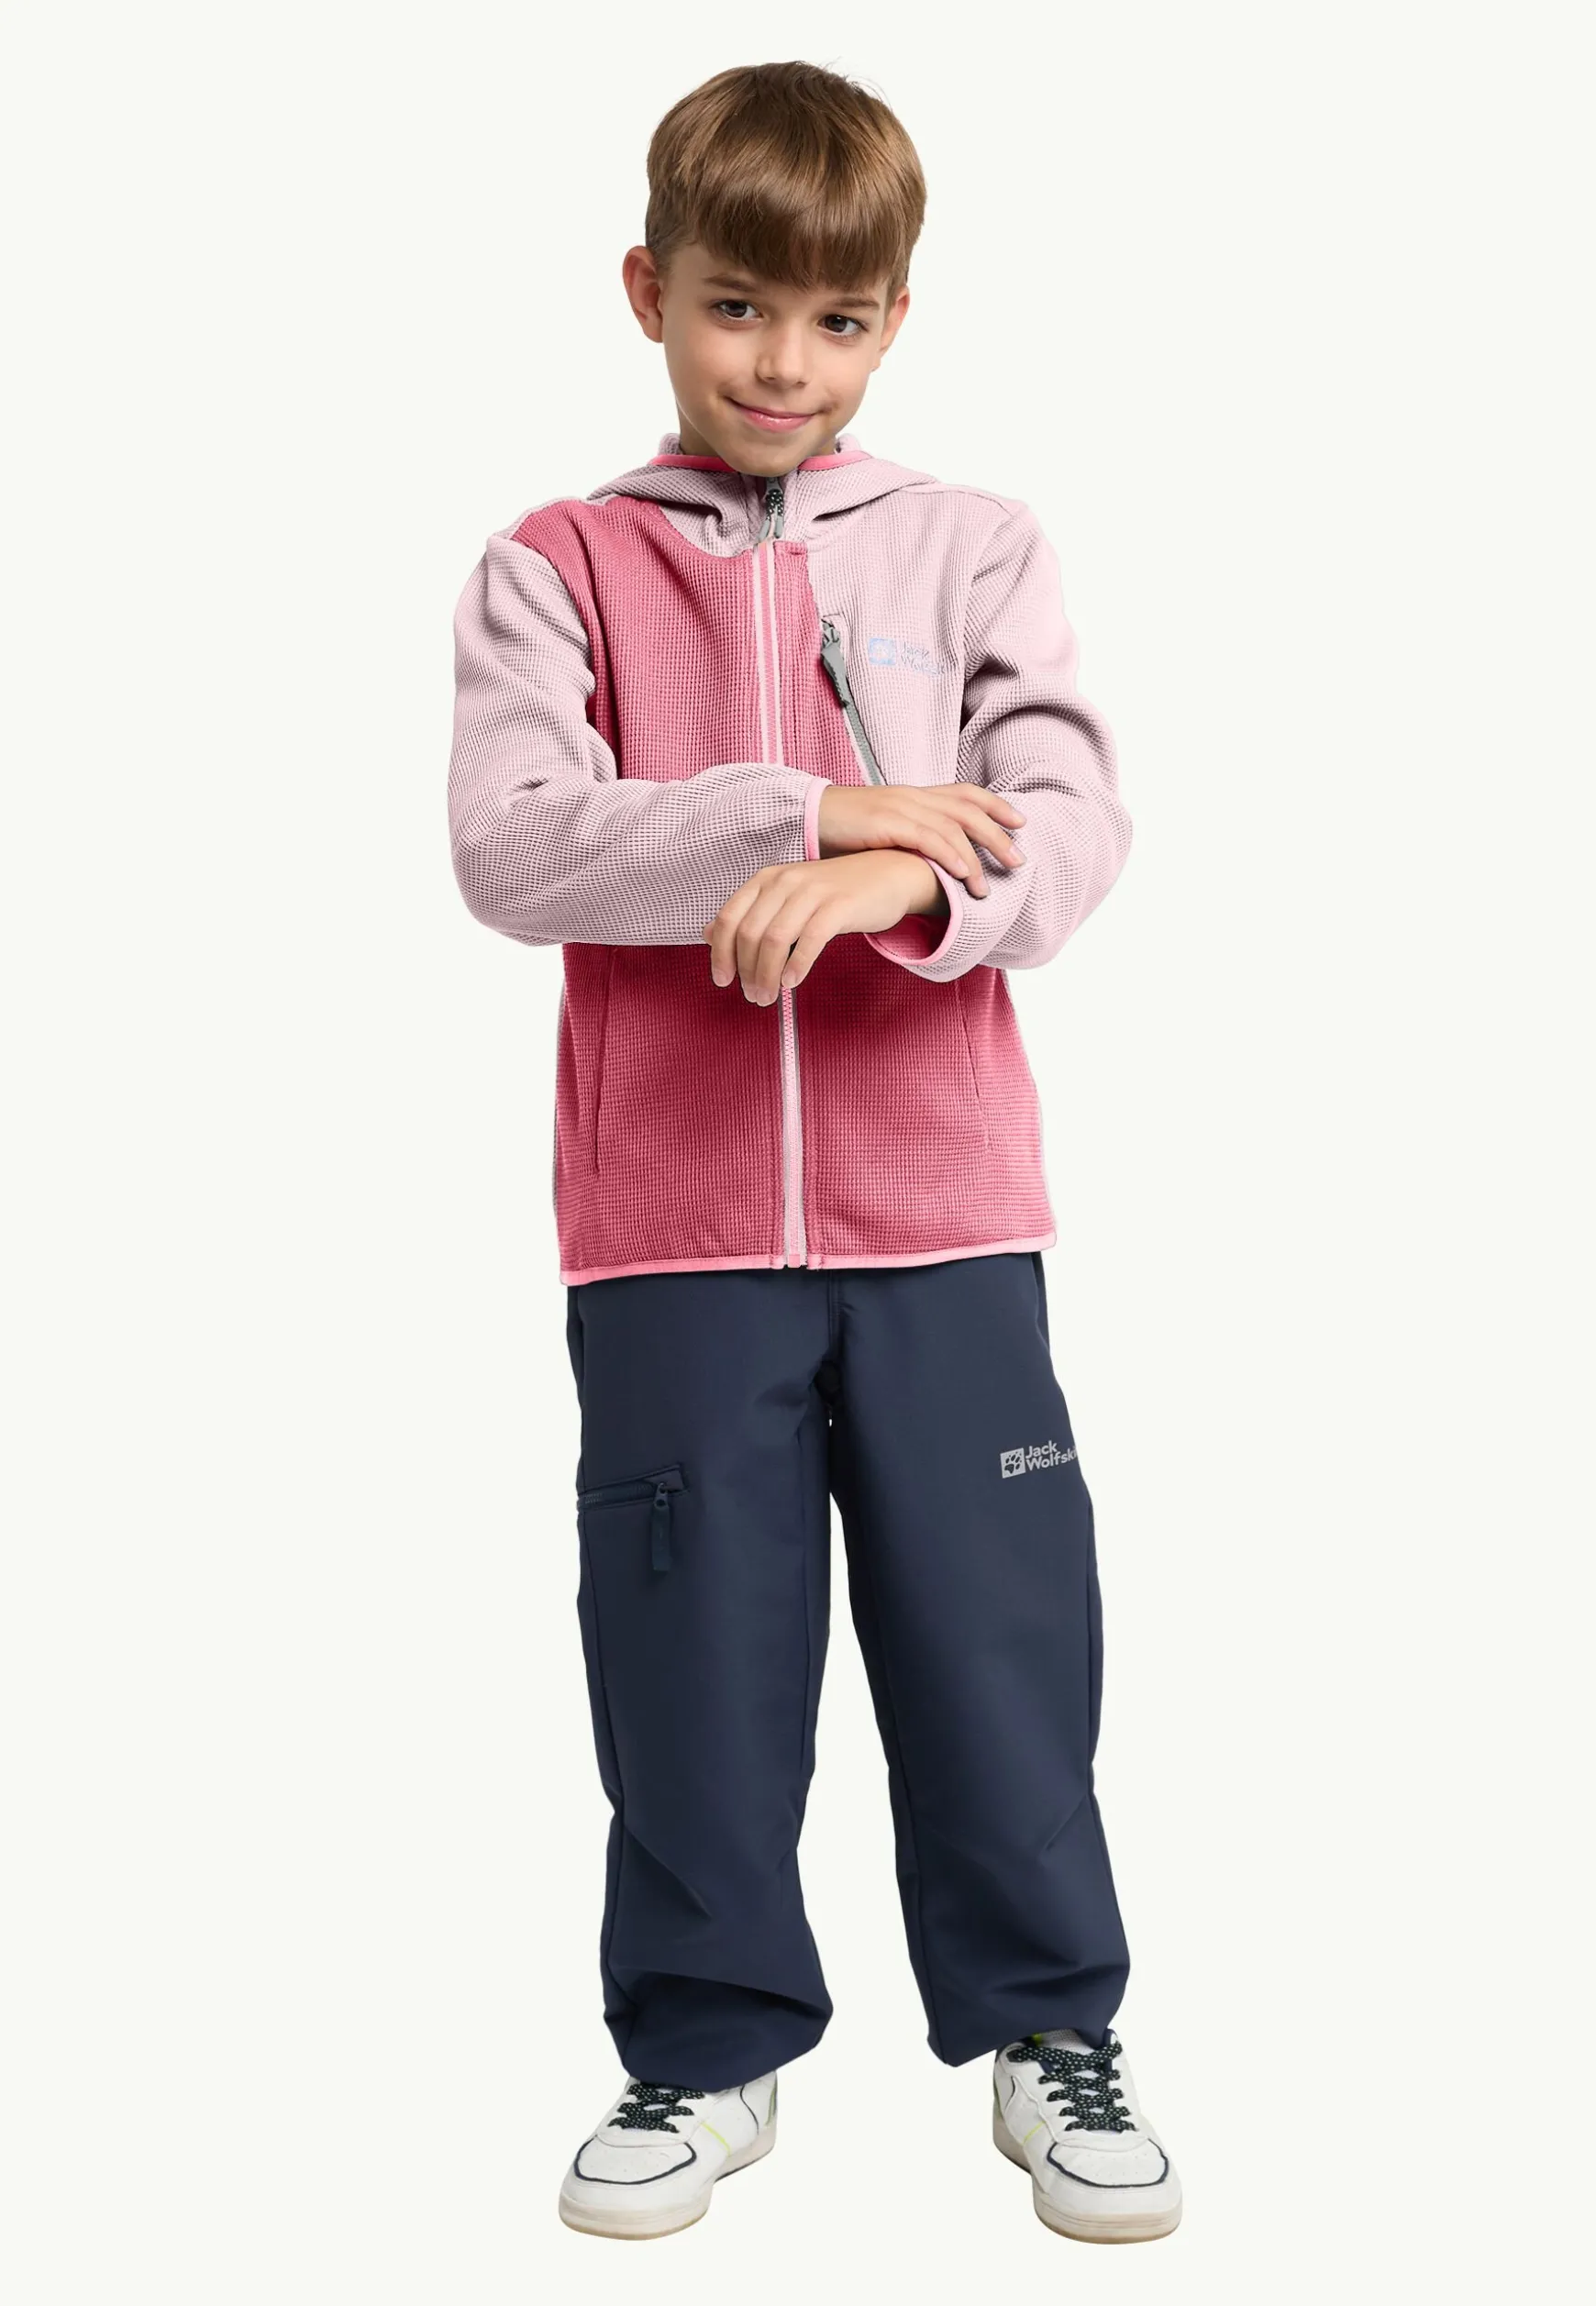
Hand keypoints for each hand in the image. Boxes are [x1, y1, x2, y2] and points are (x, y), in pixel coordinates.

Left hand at [702, 851, 946, 1001]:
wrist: (888, 874)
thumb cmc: (834, 893)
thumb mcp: (786, 898)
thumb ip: (750, 914)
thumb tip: (707, 934)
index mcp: (766, 879)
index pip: (728, 918)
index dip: (720, 954)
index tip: (722, 980)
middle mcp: (785, 880)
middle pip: (750, 933)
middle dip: (746, 971)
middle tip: (753, 996)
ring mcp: (813, 890)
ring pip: (775, 939)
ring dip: (768, 974)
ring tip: (769, 996)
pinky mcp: (839, 904)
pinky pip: (810, 939)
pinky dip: (797, 964)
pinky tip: (792, 982)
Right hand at [816, 781, 1025, 897]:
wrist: (807, 817)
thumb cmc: (844, 830)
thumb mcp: (885, 829)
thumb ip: (911, 839)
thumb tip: (934, 862)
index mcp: (915, 795)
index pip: (965, 793)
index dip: (995, 806)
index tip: (1020, 823)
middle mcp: (914, 796)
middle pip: (968, 810)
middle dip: (998, 836)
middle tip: (1019, 862)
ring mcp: (901, 807)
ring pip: (953, 827)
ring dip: (977, 857)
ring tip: (988, 886)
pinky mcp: (886, 822)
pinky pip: (926, 838)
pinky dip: (949, 855)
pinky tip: (962, 874)